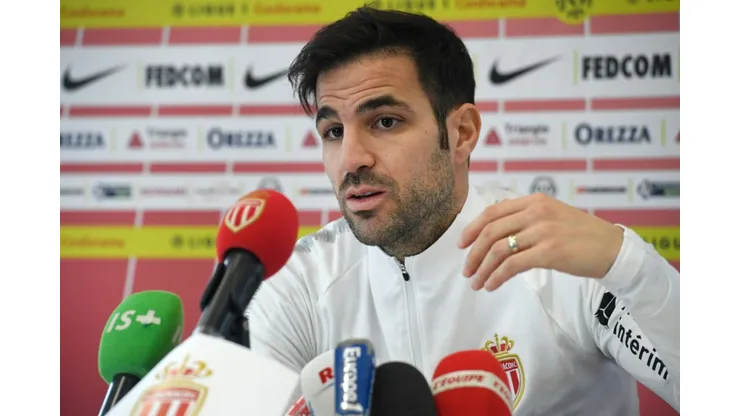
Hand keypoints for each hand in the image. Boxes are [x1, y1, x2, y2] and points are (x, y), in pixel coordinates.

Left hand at [458, 193, 623, 290]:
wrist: (613, 249)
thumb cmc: (582, 236)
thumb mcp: (553, 217)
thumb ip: (526, 220)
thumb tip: (494, 236)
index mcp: (535, 200)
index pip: (493, 212)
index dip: (472, 228)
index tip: (461, 244)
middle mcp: (536, 211)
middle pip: (491, 231)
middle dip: (473, 253)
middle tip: (466, 270)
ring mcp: (543, 231)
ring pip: (499, 249)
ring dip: (482, 268)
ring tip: (477, 283)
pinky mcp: (550, 252)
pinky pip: (513, 265)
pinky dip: (497, 276)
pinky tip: (492, 285)